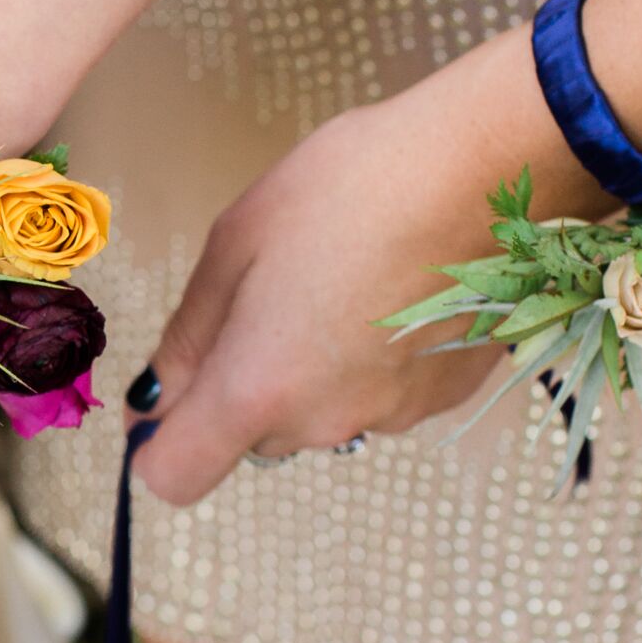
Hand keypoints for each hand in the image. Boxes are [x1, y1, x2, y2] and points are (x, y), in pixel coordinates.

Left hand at [132, 29, 605, 505]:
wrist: (488, 167)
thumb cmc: (352, 186)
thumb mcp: (237, 242)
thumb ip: (189, 336)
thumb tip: (153, 398)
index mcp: (258, 387)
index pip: (176, 476)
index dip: (157, 443)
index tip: (164, 398)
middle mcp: (324, 421)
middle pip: (250, 436)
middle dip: (240, 381)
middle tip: (263, 291)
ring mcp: (391, 415)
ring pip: (316, 412)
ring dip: (308, 367)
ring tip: (334, 277)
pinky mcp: (444, 397)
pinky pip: (376, 394)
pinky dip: (367, 358)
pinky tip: (386, 287)